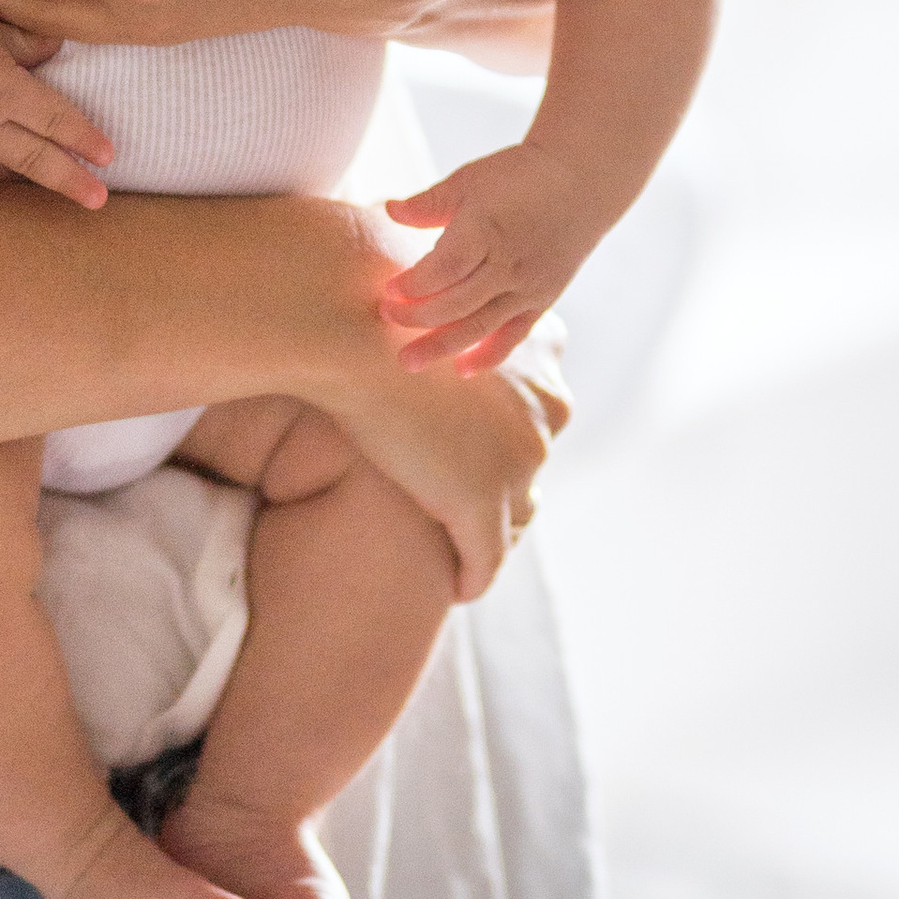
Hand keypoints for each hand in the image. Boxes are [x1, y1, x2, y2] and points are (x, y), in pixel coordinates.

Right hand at [0, 0, 114, 208]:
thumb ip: (28, 42)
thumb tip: (55, 49)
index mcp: (6, 93)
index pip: (57, 120)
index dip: (86, 138)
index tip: (110, 157)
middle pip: (34, 159)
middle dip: (69, 180)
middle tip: (98, 202)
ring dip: (13, 186)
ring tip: (31, 198)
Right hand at [329, 317, 567, 598]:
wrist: (350, 325)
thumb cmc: (378, 310)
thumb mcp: (442, 312)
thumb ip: (465, 335)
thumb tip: (453, 341)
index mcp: (544, 353)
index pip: (540, 413)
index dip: (507, 441)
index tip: (480, 455)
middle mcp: (548, 405)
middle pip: (530, 465)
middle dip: (502, 488)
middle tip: (463, 503)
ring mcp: (520, 457)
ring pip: (515, 516)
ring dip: (491, 534)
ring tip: (461, 549)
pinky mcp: (481, 501)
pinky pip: (484, 561)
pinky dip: (472, 577)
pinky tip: (455, 587)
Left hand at [380, 142, 615, 375]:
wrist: (581, 181)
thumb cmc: (518, 175)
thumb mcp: (470, 179)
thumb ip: (429, 203)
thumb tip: (388, 210)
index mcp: (487, 228)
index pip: (444, 268)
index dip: (414, 285)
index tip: (387, 292)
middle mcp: (509, 263)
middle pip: (457, 303)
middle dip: (417, 317)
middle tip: (385, 319)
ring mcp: (527, 286)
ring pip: (480, 326)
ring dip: (442, 346)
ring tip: (408, 362)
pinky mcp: (542, 299)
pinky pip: (513, 335)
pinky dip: (489, 356)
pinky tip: (462, 371)